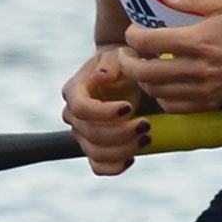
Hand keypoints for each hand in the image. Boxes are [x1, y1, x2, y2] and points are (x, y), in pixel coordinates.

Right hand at [61, 48, 151, 174]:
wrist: (128, 72)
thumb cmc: (123, 60)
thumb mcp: (119, 54)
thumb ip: (110, 63)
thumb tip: (100, 76)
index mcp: (74, 90)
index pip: (80, 108)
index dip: (103, 112)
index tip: (129, 107)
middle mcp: (73, 114)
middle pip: (90, 134)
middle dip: (121, 133)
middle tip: (147, 125)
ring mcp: (82, 133)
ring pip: (95, 153)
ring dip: (123, 149)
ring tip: (147, 137)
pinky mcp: (95, 147)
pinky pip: (98, 166)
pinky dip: (114, 167)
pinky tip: (132, 158)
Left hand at [120, 0, 221, 113]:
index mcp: (197, 40)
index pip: (148, 42)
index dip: (132, 36)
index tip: (134, 31)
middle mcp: (195, 68)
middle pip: (144, 72)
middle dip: (127, 63)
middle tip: (126, 54)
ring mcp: (200, 89)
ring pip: (154, 91)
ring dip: (142, 79)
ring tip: (143, 67)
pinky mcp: (206, 103)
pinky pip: (171, 106)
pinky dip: (160, 96)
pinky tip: (162, 84)